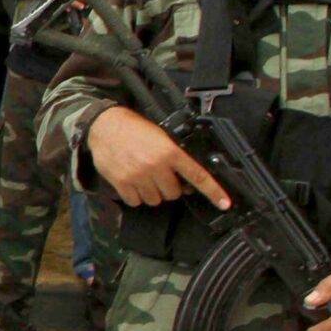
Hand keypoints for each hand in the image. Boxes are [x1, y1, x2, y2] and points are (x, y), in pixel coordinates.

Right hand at [85, 105, 231, 209]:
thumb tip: (185, 182)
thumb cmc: (135, 130)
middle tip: (160, 177)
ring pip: (155, 200)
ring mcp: (138, 176)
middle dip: (169, 187)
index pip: (197, 175)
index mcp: (171, 152)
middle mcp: (156, 166)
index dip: (213, 191)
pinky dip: (136, 196)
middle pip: (173, 193)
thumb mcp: (161, 137)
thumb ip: (174, 157)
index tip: (224, 203)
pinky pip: (136, 202)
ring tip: (144, 179)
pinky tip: (132, 183)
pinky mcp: (122, 183)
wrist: (105, 126)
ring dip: (152, 193)